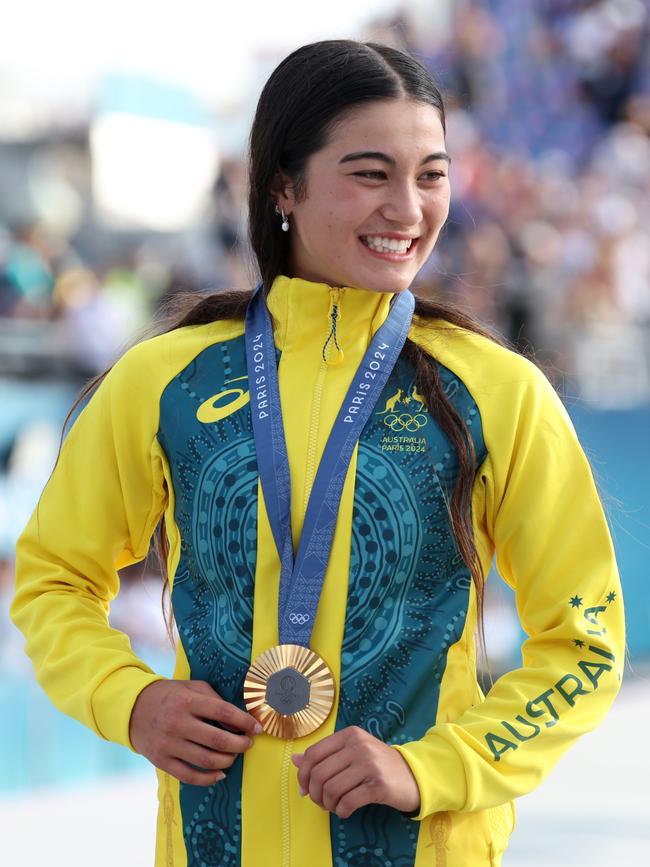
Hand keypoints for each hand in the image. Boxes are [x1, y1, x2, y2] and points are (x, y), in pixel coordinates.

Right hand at [129, 680, 261, 786]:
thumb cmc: (171, 696)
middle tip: (247, 744)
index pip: (224, 712)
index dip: (245, 722)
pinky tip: (220, 774)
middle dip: (240, 744)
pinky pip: (189, 776)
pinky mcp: (161, 761)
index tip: (257, 728)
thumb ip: (214, 699)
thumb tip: (239, 716)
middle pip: (218, 740)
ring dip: (227, 761)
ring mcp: (168, 744)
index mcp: (187, 700)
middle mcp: (178, 722)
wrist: (133, 709)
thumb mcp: (192, 687)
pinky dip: (209, 779)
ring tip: (234, 756)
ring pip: (206, 760)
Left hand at [291, 726, 419, 818]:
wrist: (413, 775)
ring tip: (334, 807)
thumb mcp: (351, 753)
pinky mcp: (378, 784)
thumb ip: (324, 756)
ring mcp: (369, 764)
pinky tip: (345, 811)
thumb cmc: (377, 764)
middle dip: (315, 794)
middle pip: (319, 774)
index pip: (313, 754)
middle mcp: (358, 745)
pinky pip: (348, 801)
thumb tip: (294, 760)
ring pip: (331, 789)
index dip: (303, 774)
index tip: (304, 789)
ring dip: (328, 804)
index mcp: (349, 735)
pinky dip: (341, 811)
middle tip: (321, 802)